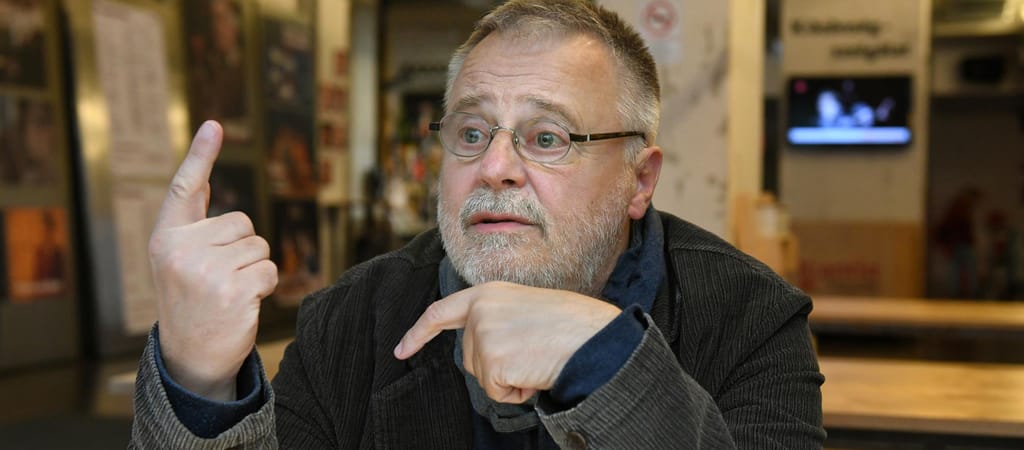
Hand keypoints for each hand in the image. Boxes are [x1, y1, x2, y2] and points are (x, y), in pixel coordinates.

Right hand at [148, 121, 277, 400]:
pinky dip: (265, 286)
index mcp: (165, 238)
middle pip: (242, 222)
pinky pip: (270, 270)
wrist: (191, 356)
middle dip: (243, 247)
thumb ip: (193, 223)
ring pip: (259, 247)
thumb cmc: (191, 301)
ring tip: (230, 292)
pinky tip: (243, 303)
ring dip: (255, 268)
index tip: (214, 125)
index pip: (186, 189)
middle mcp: (181, 251)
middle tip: (221, 277)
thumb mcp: (179, 260)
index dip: (201, 155)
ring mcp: (206, 272)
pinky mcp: (233, 291)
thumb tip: (203, 177)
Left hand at [394, 281, 619, 403]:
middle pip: (469, 357)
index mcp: (487, 293)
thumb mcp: (525, 307)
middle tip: (532, 351)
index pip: (440, 313)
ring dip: (509, 378)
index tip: (400, 349)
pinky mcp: (492, 362)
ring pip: (483, 376)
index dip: (418, 333)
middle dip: (496, 366)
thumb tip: (484, 350)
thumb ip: (496, 319)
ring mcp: (483, 336)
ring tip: (536, 358)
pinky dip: (517, 392)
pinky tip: (536, 373)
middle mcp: (479, 311)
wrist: (592, 337)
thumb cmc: (570, 324)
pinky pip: (497, 392)